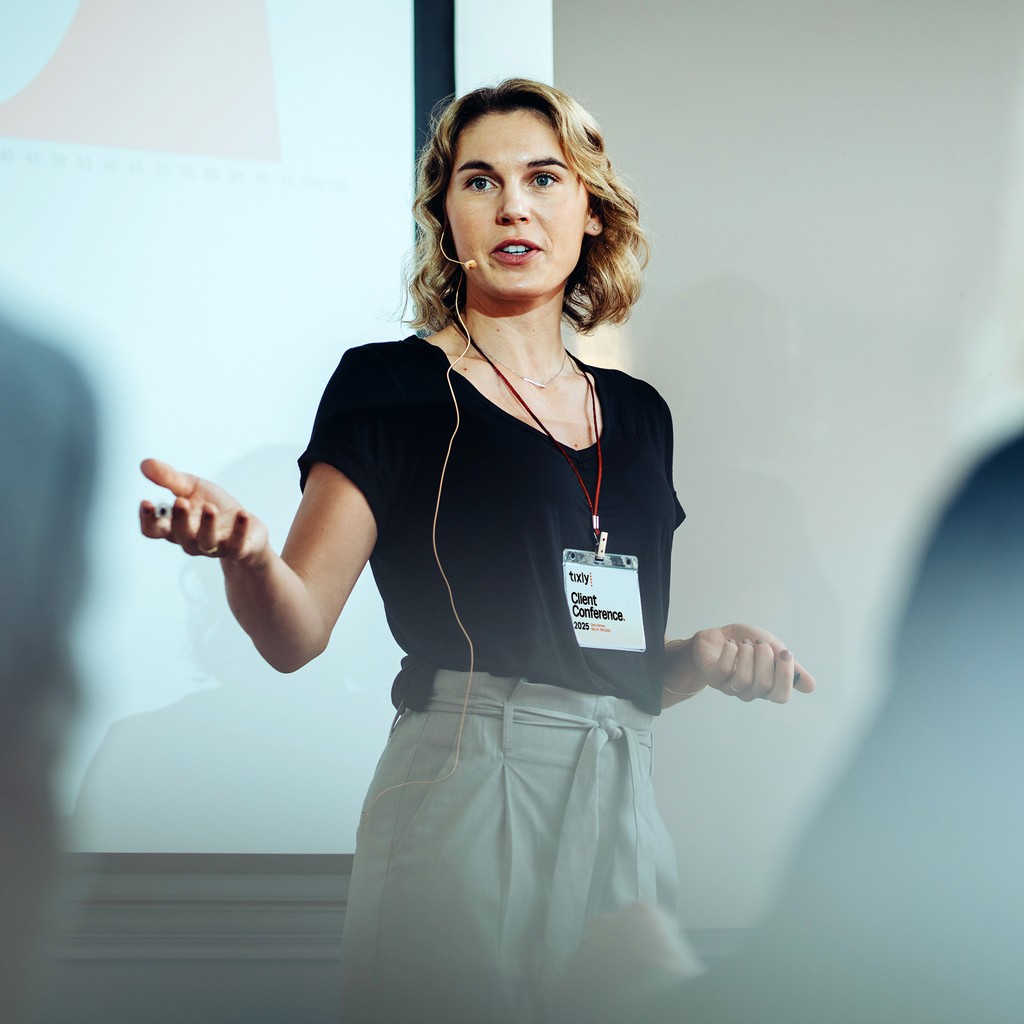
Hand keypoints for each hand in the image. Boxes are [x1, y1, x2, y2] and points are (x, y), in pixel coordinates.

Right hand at [138, 458, 267, 564]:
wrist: (247, 525)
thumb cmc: (213, 506)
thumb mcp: (191, 488)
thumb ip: (168, 478)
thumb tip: (144, 464)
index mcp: (174, 526)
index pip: (153, 529)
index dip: (148, 519)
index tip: (146, 502)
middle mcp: (191, 540)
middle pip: (179, 535)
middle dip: (179, 519)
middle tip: (181, 501)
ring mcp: (214, 546)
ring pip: (205, 541)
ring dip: (207, 525)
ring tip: (209, 507)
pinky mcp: (237, 549)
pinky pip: (237, 544)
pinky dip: (239, 530)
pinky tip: (242, 514)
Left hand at [664, 624, 815, 705]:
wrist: (717, 637)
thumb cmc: (746, 645)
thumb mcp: (773, 649)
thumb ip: (790, 666)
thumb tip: (811, 687)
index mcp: (766, 687)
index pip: (781, 696)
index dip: (785, 675)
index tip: (785, 652)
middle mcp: (748, 691)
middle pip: (764, 684)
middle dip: (765, 657)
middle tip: (759, 643)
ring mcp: (729, 687)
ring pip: (744, 678)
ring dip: (747, 653)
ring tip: (743, 643)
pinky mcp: (712, 677)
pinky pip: (724, 670)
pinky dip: (730, 652)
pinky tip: (731, 645)